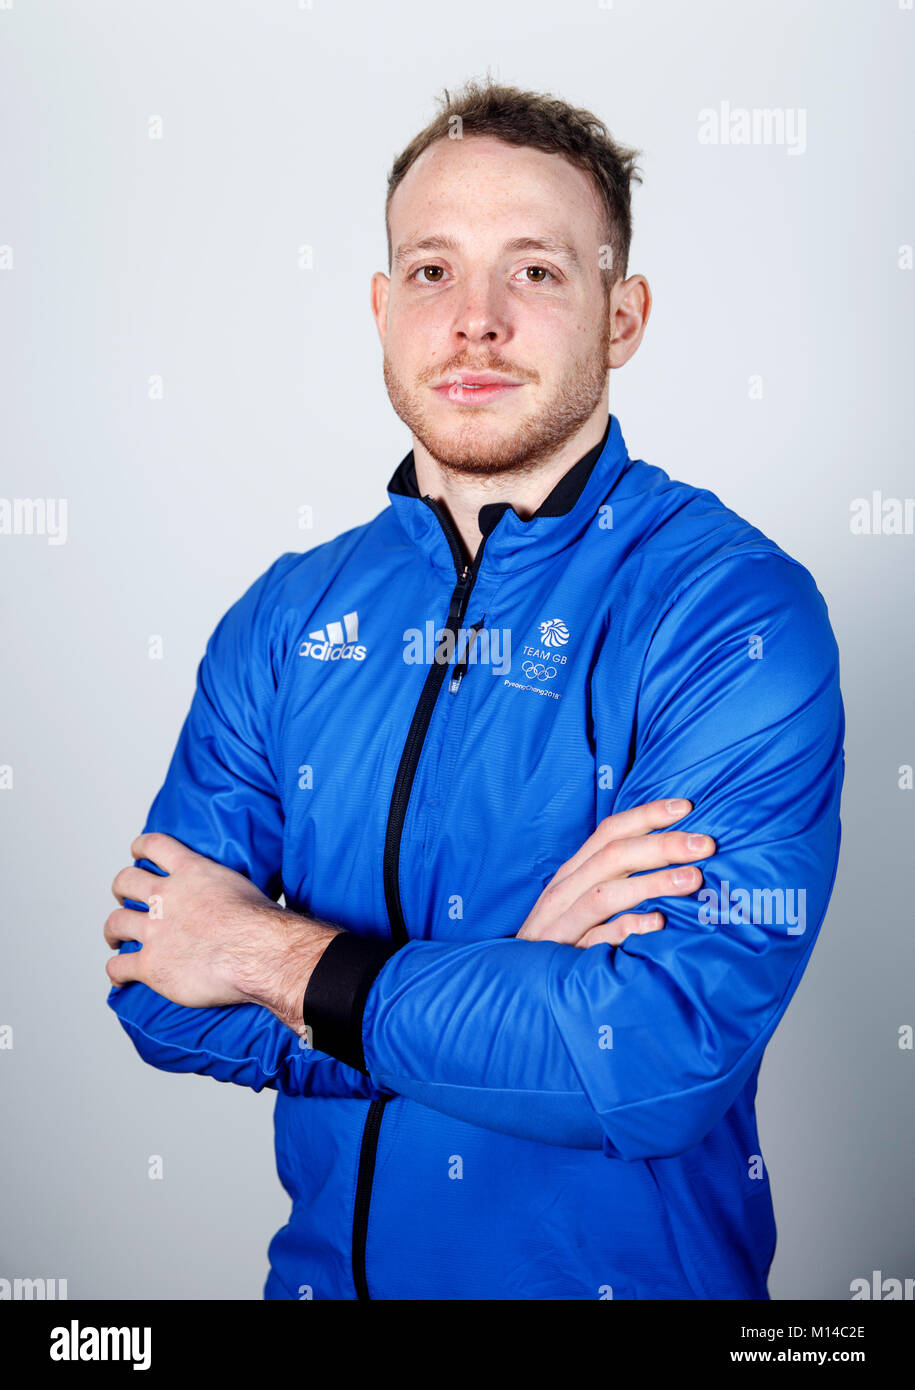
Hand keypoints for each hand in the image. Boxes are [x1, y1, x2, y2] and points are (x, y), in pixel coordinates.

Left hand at [105, 833, 340, 1023]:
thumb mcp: (244, 887)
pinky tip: (119, 979)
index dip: (141, 847)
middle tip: (123, 896)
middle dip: (121, 888)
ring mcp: (155, 931)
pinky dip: (116, 974)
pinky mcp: (151, 965)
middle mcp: (167, 897)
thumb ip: (226, 889)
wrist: (258, 952)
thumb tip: (238, 897)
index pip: (156, 846)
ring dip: (112, 930)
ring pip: (116, 922)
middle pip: (126, 881)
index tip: (137, 852)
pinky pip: (120, 967)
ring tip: (114, 937)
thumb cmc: (262, 924)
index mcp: (191, 873)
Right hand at [516, 799, 713, 947]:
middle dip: (661, 846)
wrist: (519, 979)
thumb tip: (674, 858)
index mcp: (574, 871)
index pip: (610, 831)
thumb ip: (618, 876)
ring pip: (605, 894)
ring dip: (650, 883)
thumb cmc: (563, 933)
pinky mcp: (564, 956)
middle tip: (705, 845)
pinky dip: (626, 929)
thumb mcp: (583, 897)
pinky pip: (596, 940)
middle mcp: (566, 889)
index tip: (686, 807)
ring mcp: (562, 922)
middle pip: (613, 856)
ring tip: (692, 880)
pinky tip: (657, 924)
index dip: (647, 815)